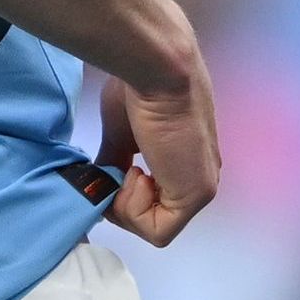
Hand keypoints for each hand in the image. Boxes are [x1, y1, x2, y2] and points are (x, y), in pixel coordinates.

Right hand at [95, 62, 220, 247]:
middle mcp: (199, 178)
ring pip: (155, 227)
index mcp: (187, 162)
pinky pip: (158, 231)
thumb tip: (98, 182)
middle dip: (123, 202)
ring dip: (127, 205)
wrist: (156, 68)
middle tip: (116, 170)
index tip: (115, 167)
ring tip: (127, 167)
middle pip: (154, 217)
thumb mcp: (121, 134)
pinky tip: (136, 173)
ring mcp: (201, 189)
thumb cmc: (139, 88)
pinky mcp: (196, 195)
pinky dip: (134, 210)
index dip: (125, 193)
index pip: (155, 200)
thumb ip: (115, 162)